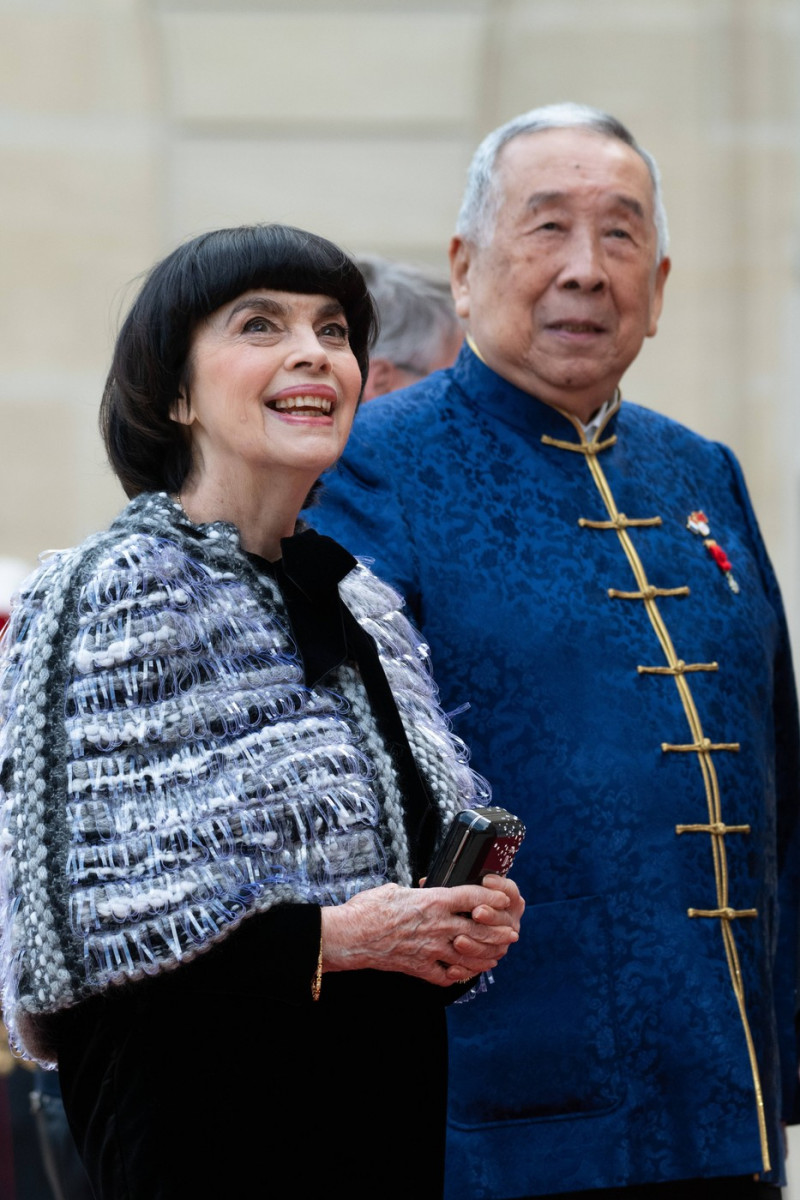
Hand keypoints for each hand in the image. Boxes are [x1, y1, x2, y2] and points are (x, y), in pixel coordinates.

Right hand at [321, 878, 523, 987]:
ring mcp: (430, 949)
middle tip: (510, 933)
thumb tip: (423, 889)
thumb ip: (417, 892)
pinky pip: (446, 977)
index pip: (473, 896)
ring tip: (495, 956)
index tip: (504, 898)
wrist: (349, 936)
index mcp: (433, 900)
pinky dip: (458, 976)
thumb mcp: (397, 889)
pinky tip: (463, 974)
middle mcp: (437, 925)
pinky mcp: (420, 967)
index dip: (493, 897)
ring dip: (486, 956)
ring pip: (469, 955)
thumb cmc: (368, 909)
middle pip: (480, 929)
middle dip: (499, 932)